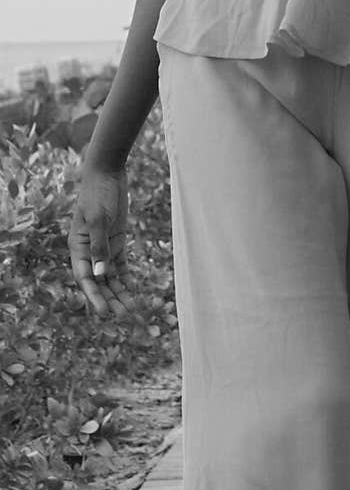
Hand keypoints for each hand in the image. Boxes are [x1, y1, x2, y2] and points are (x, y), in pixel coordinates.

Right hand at [68, 166, 133, 317]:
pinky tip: (132, 290)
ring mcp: (103, 246)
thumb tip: (100, 274)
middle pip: (98, 281)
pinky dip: (125, 277)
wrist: (108, 174)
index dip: (94, 296)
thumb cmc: (98, 194)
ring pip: (109, 276)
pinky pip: (120, 264)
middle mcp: (89, 250)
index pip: (85, 277)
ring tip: (129, 309)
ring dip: (118, 292)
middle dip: (109, 298)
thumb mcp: (99, 219)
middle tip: (122, 316)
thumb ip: (100, 247)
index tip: (104, 311)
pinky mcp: (116, 240)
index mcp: (78, 246)